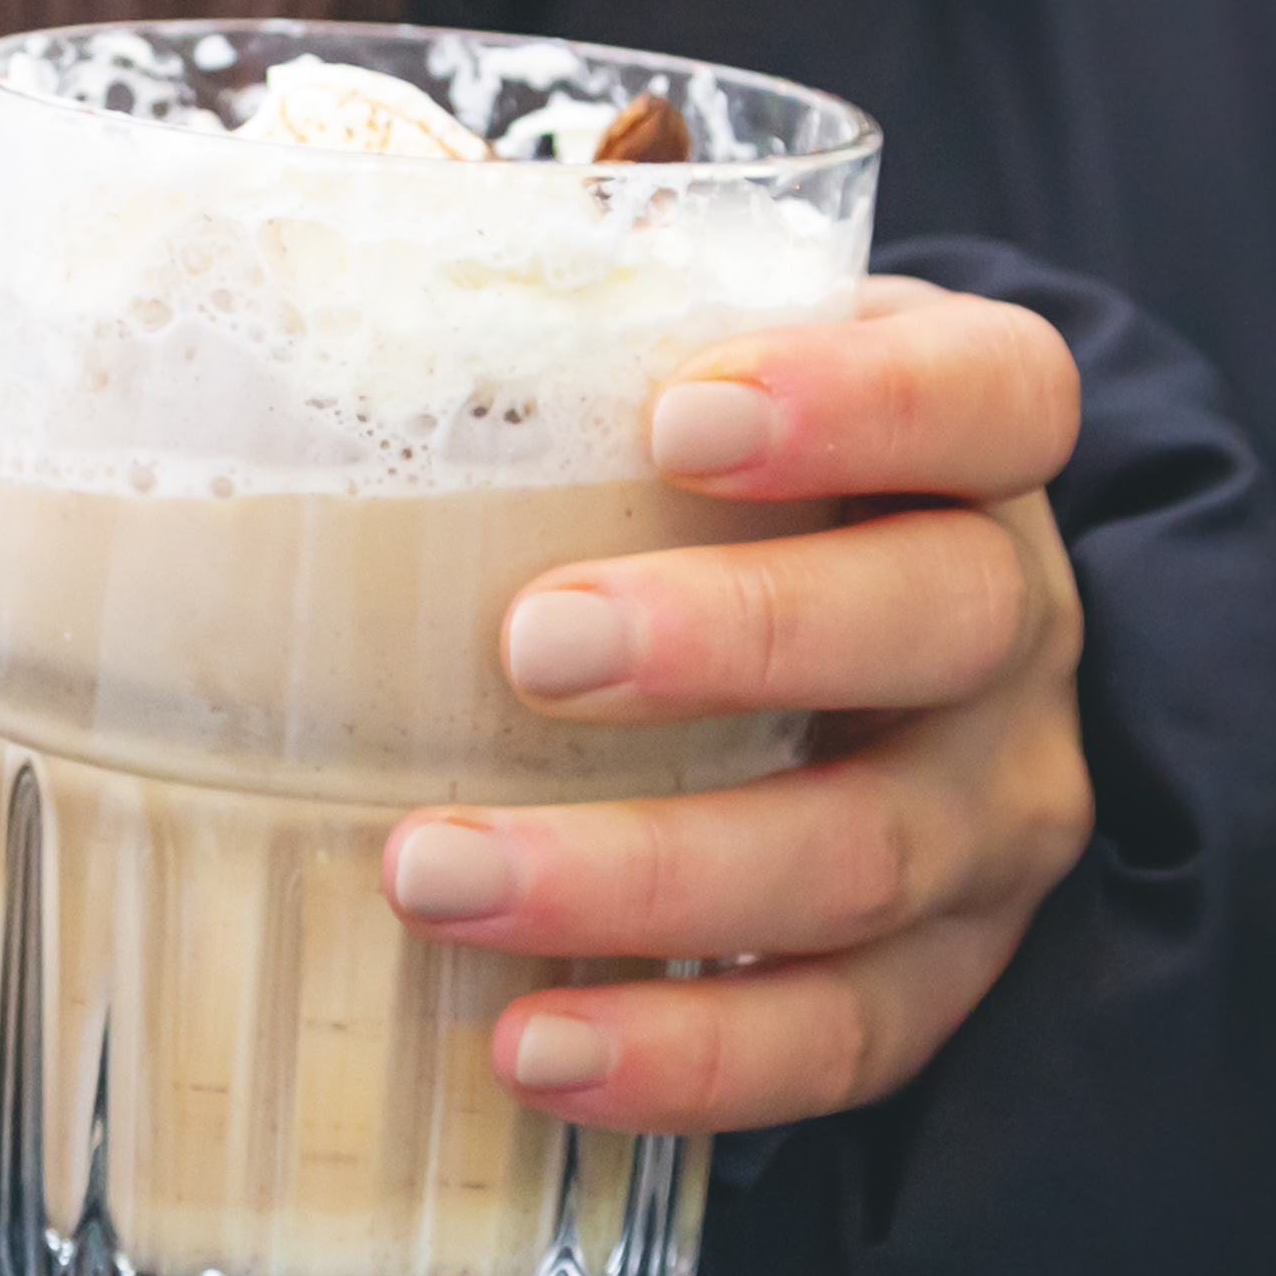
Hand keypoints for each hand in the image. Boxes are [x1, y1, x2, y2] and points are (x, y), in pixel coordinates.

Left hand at [383, 279, 1090, 1130]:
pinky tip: (531, 1049)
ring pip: (868, 856)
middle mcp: (1015, 628)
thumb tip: (260, 217)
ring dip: (647, 877)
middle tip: (528, 645)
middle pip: (936, 624)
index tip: (681, 416)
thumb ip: (541, 318)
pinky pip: (840, 1038)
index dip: (861, 402)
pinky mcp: (941, 975)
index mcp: (970, 448)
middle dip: (731, 638)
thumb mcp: (670, 378)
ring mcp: (994, 816)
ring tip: (437, 874)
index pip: (990, 395)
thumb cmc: (700, 500)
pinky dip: (687, 1058)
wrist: (846, 666)